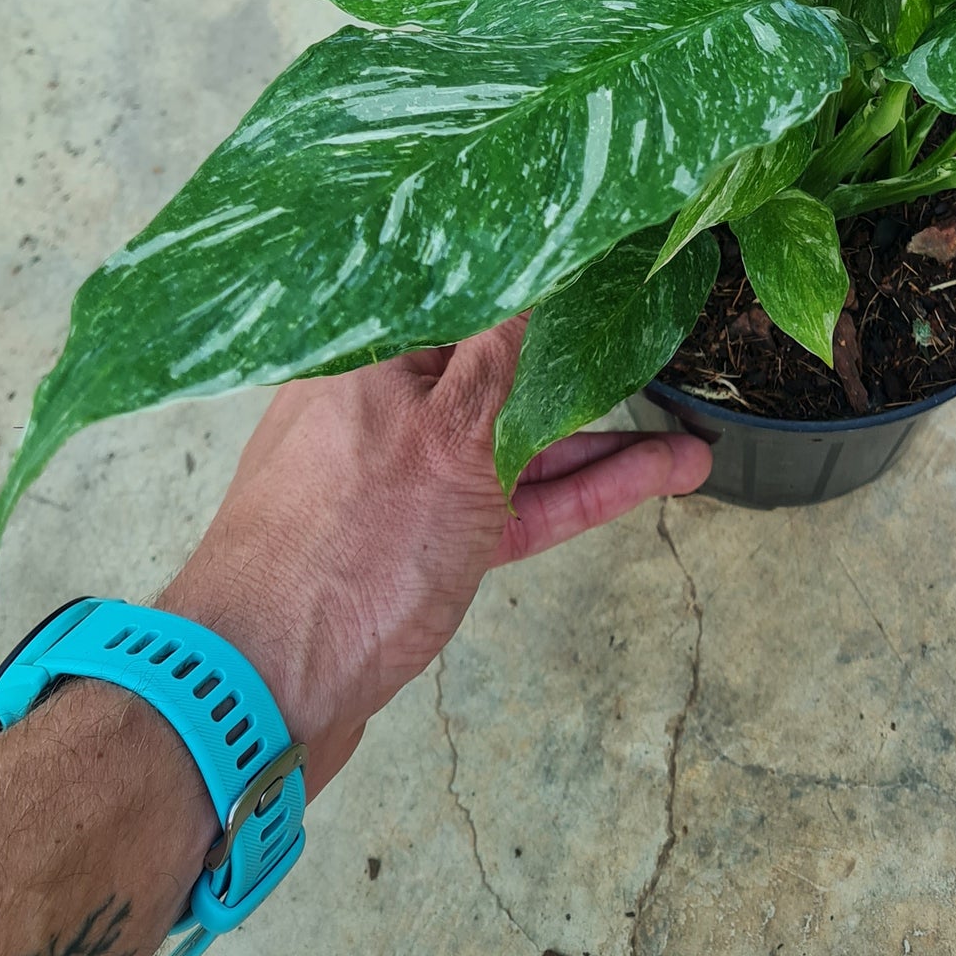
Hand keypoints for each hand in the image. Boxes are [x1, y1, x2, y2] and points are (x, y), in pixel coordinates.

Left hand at [158, 322, 709, 795]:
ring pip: (521, 442)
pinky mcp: (430, 544)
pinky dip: (584, 490)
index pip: (469, 290)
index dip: (543, 274)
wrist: (259, 697)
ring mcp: (409, 479)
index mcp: (370, 355)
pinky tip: (658, 476)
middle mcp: (386, 405)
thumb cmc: (341, 552)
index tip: (612, 257)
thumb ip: (503, 357)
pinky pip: (519, 501)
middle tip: (668, 340)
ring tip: (695, 440)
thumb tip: (543, 270)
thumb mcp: (445, 435)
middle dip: (590, 363)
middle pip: (504, 367)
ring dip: (606, 441)